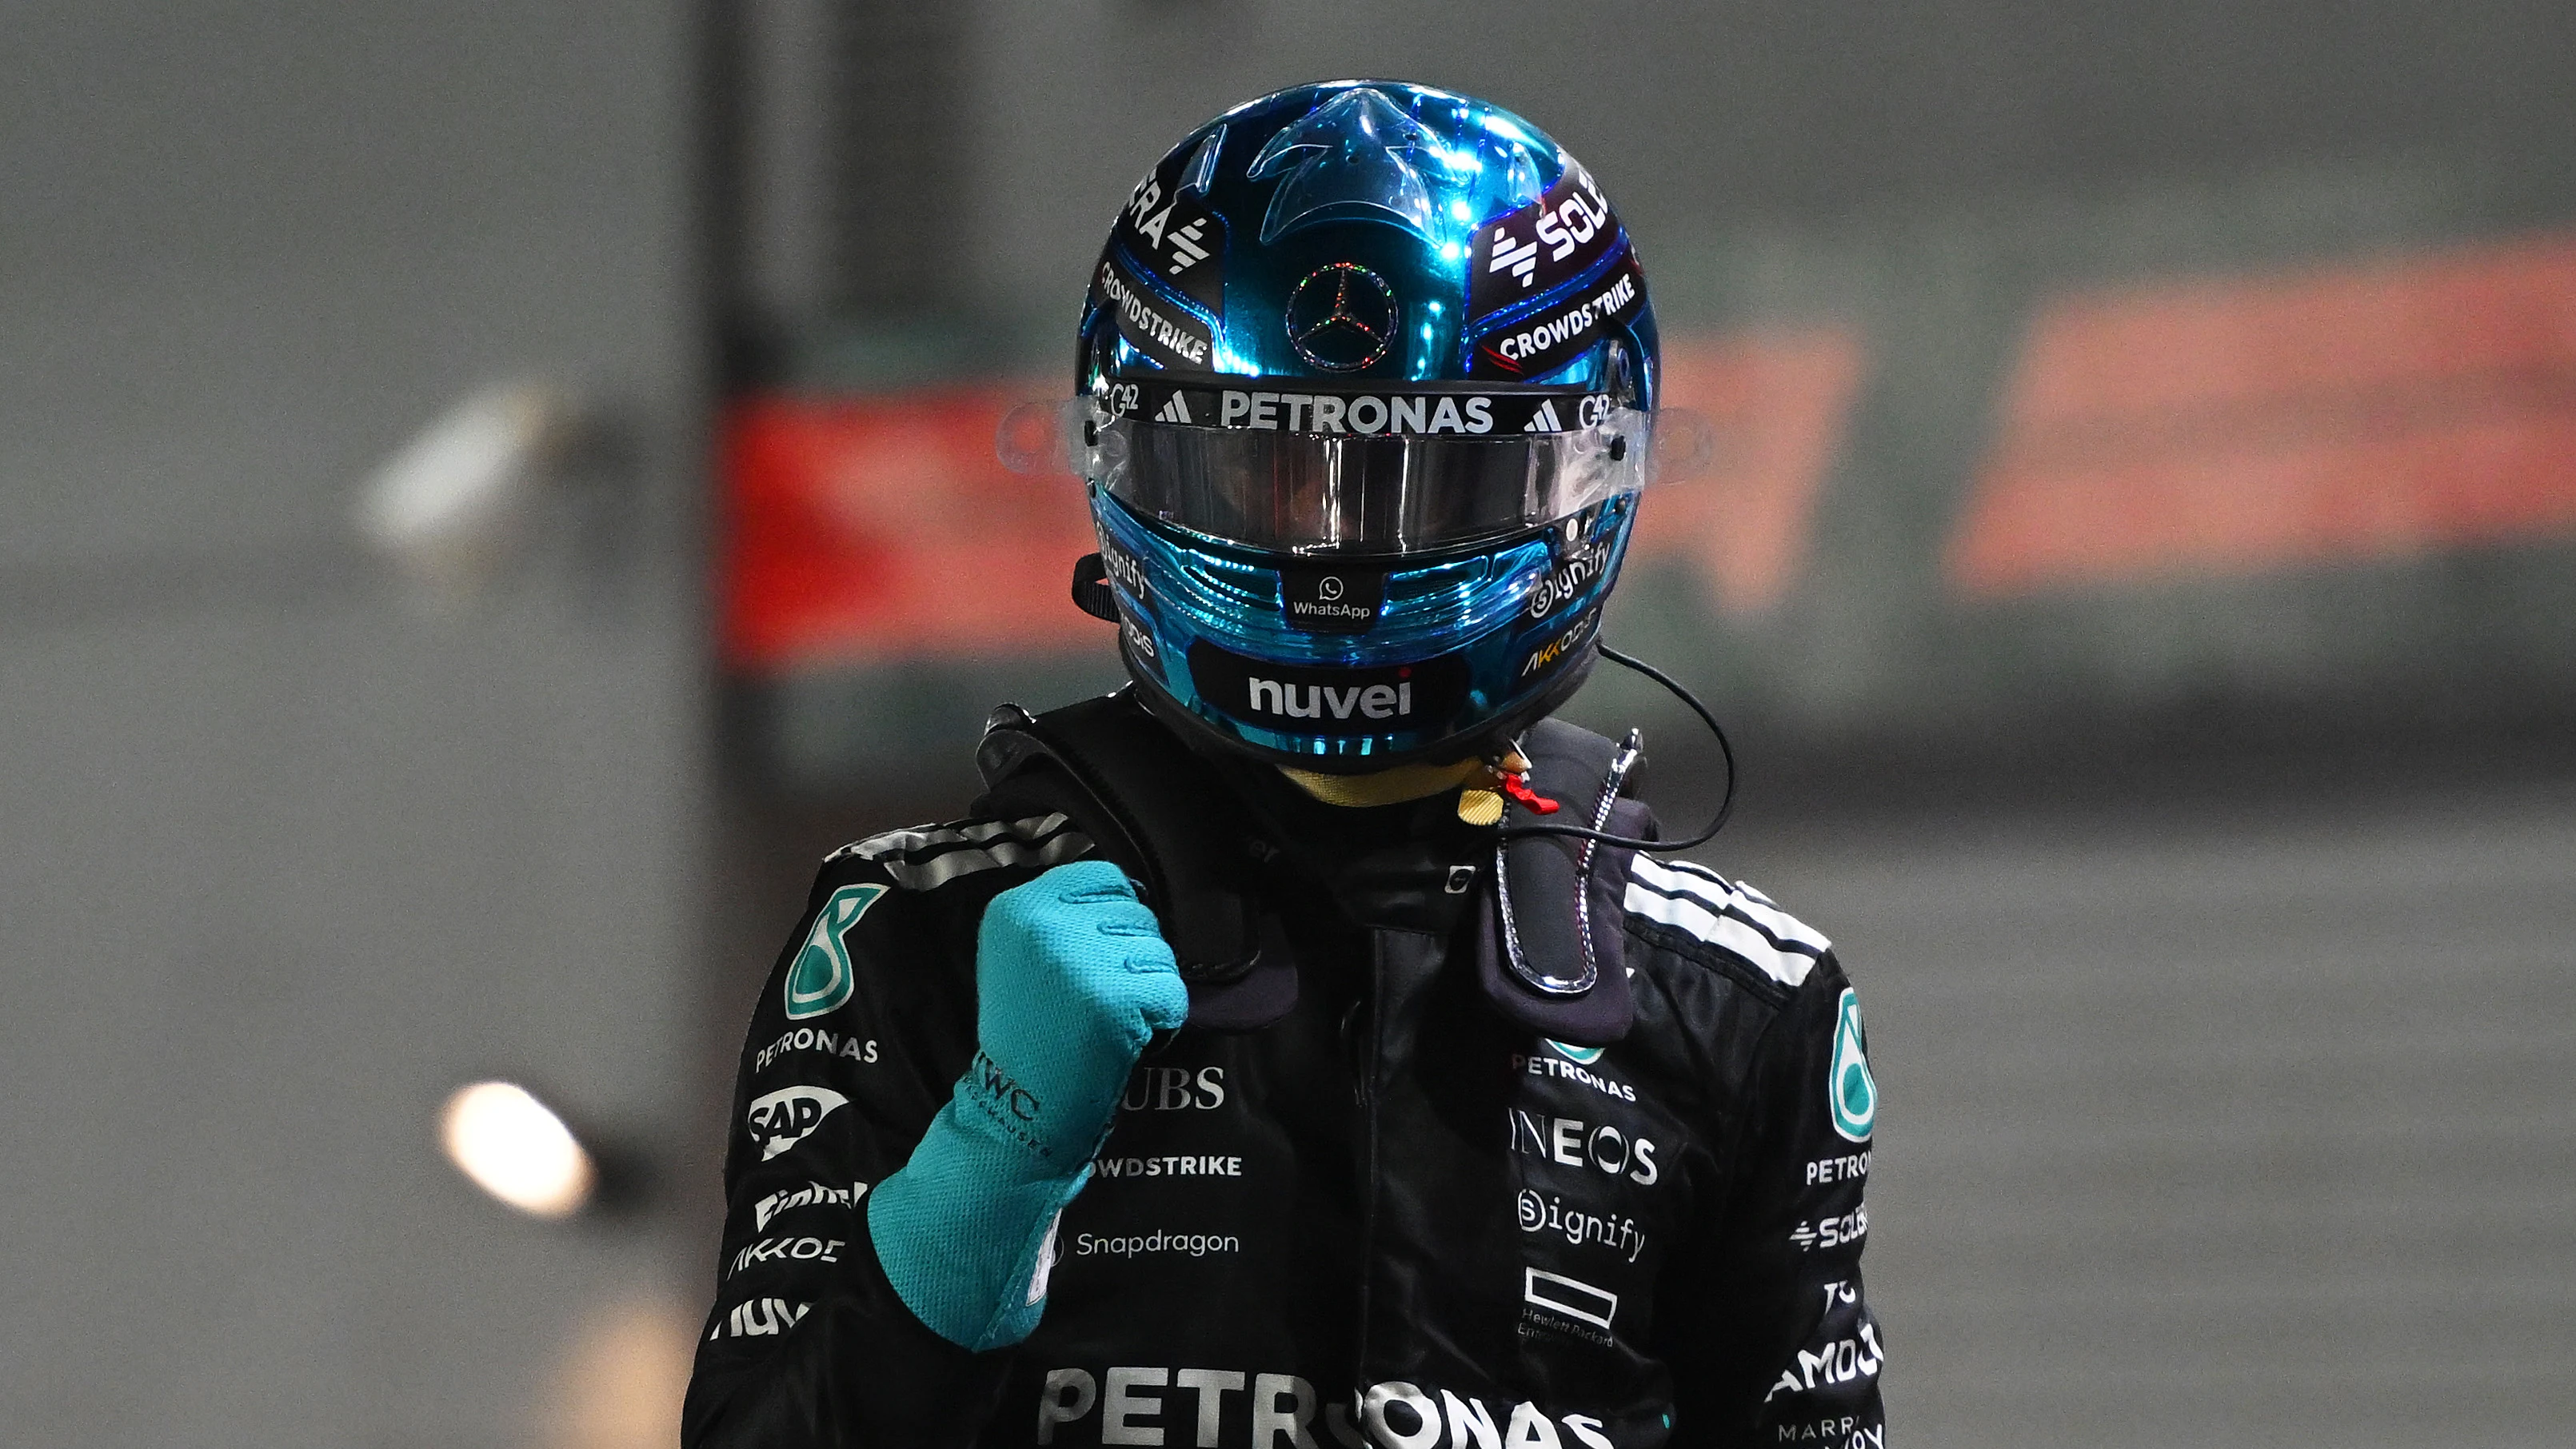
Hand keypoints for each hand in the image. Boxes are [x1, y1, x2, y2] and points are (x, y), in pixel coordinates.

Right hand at [869, 859, 1184, 1349]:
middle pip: (1138, 914)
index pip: (1106, 877)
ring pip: (1160, 952)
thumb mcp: (1021, 958)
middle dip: (1134, 957)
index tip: (1099, 958)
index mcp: (1015, 907)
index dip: (1117, 917)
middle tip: (1101, 1002)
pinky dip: (1164, 1019)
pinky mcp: (1115, 1000)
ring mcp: (1080, 961)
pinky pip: (1173, 993)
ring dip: (1150, 989)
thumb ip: (1063, 917)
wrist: (1017, 1113)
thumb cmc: (1027, 1037)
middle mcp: (1044, 925)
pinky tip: (1129, 1040)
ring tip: (1112, 1021)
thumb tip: (1133, 893)